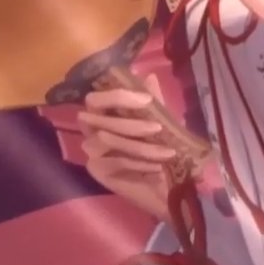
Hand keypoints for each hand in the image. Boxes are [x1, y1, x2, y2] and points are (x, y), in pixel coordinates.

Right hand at [78, 80, 178, 222]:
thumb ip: (155, 103)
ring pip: (105, 138)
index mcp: (108, 114)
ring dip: (140, 144)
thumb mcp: (165, 124)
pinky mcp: (97, 171)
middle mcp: (94, 129)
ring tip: (167, 151)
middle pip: (94, 116)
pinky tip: (157, 166)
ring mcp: (92, 151)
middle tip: (159, 128)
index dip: (117, 95)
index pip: (95, 98)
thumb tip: (148, 76)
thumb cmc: (166, 151)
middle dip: (131, 122)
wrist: (171, 188)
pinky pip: (113, 160)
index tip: (146, 100)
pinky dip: (138, 161)